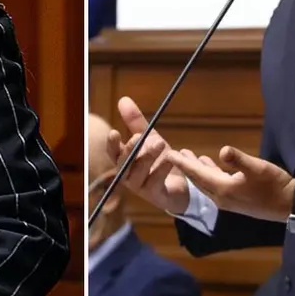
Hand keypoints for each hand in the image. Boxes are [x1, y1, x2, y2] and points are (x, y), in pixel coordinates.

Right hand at [108, 97, 190, 214]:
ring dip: (148, 157)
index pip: (113, 153)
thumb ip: (136, 123)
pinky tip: (170, 158)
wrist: (182, 186)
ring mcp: (141, 188)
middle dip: (130, 150)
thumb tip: (123, 99)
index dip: (112, 144)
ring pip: (139, 174)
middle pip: (123, 165)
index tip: (114, 132)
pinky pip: (155, 183)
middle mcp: (128, 176)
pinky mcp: (156, 196)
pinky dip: (162, 170)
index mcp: (125, 162)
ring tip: (160, 142)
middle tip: (139, 136)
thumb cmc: (160, 161)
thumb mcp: (150, 139)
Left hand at [166, 146, 294, 222]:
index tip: (169, 154)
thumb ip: (239, 160)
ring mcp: (228, 200)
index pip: (196, 174)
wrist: (289, 205)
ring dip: (197, 170)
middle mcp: (221, 197)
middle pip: (198, 180)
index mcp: (223, 189)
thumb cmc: (274, 185)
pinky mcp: (235, 200)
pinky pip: (215, 185)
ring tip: (189, 157)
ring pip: (206, 183)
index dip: (182, 163)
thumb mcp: (258, 168)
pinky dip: (209, 174)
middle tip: (174, 154)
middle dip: (186, 166)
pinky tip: (212, 165)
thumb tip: (223, 150)